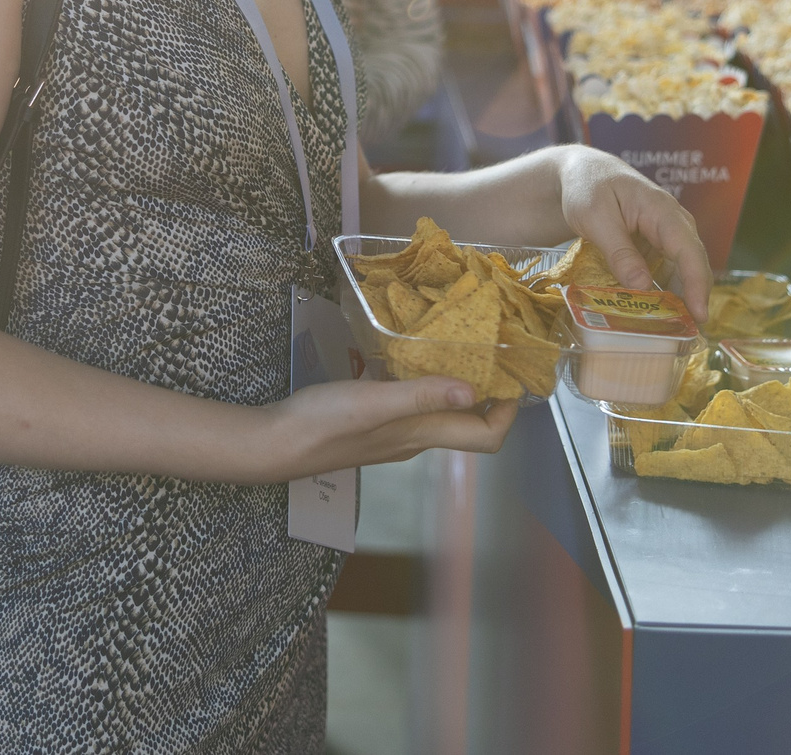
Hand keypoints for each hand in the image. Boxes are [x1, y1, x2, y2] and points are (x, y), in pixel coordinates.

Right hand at [247, 375, 520, 483]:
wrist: (276, 444)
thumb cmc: (325, 422)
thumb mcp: (376, 402)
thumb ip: (422, 395)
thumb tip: (474, 392)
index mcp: (422, 434)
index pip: (486, 437)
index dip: (509, 412)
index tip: (515, 375)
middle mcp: (416, 439)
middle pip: (469, 425)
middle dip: (490, 393)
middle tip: (494, 351)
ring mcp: (394, 435)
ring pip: (442, 414)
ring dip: (460, 386)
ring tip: (460, 346)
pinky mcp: (373, 425)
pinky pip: (415, 407)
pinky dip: (428, 384)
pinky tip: (412, 357)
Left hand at [556, 145, 711, 315]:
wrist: (579, 172)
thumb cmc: (586, 188)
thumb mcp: (595, 218)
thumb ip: (618, 251)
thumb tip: (641, 286)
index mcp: (661, 210)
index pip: (689, 251)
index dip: (696, 284)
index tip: (699, 314)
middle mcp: (672, 221)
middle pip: (692, 262)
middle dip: (695, 296)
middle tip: (689, 332)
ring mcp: (665, 232)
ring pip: (681, 268)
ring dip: (678, 296)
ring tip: (673, 328)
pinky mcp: (655, 242)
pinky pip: (666, 268)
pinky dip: (662, 288)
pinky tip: (654, 309)